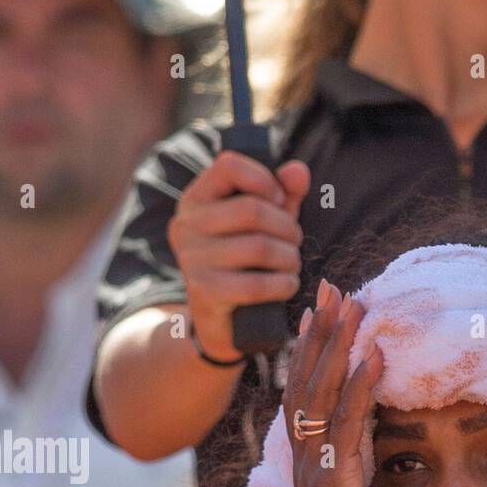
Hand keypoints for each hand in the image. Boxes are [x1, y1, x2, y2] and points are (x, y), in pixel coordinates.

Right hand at [169, 152, 309, 360]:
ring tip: (292, 264)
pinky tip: (287, 285)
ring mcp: (192, 259)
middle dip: (287, 227)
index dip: (265, 179)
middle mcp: (187, 225)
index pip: (230, 165)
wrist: (221, 321)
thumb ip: (281, 194)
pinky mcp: (205, 292)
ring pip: (259, 248)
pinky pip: (256, 284)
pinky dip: (282, 284)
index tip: (279, 200)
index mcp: (196, 199)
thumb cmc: (245, 263)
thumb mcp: (262, 224)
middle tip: (295, 241)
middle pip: (252, 210)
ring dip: (289, 258)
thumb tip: (299, 171)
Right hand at [281, 282, 393, 486]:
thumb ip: (355, 465)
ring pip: (322, 393)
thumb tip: (368, 438)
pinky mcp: (336, 481)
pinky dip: (360, 386)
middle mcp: (303, 458)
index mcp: (307, 461)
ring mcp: (315, 468)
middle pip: (306, 381)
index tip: (319, 311)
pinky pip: (347, 424)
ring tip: (354, 304)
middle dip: (320, 331)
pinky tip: (375, 355)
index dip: (310, 350)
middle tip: (332, 287)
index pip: (304, 393)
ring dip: (338, 345)